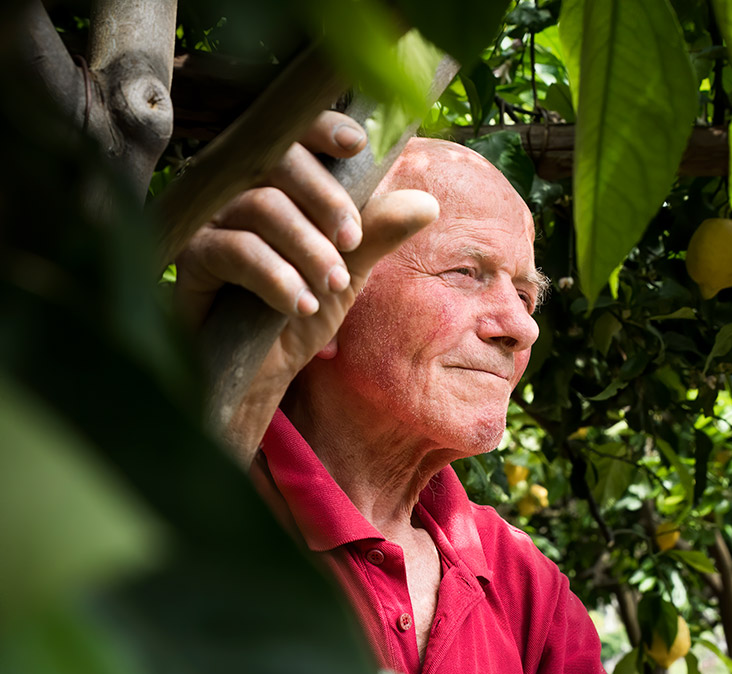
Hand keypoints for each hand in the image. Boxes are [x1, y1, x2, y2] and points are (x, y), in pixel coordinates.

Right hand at [174, 112, 437, 457]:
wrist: (260, 372)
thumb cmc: (299, 311)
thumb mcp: (348, 271)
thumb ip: (378, 234)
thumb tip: (426, 203)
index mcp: (276, 182)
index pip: (294, 134)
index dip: (322, 128)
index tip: (358, 143)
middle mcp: (238, 190)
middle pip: (279, 160)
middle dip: (327, 198)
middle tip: (353, 241)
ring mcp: (209, 219)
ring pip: (263, 205)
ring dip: (309, 247)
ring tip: (332, 286)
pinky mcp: (189, 256)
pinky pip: (236, 249)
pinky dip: (277, 277)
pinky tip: (301, 306)